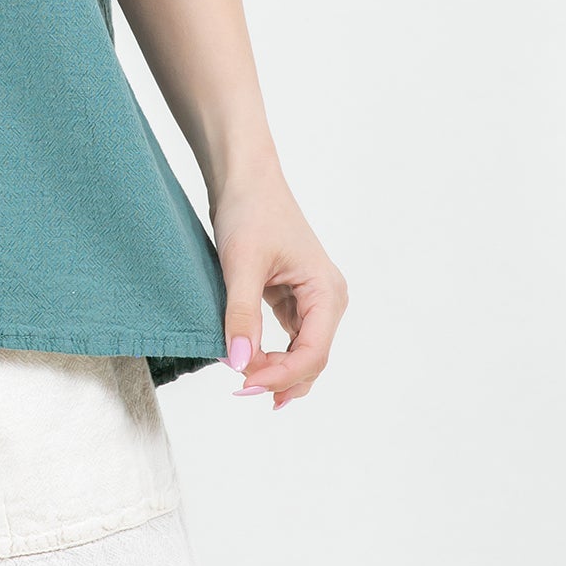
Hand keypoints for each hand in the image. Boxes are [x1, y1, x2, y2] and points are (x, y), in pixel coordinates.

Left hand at [209, 167, 347, 409]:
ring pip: (301, 352)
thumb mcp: (241, 263)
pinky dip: (272, 353)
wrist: (244, 177)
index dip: (281, 375)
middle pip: (311, 359)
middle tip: (240, 388)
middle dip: (280, 378)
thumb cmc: (250, 210)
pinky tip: (251, 364)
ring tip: (244, 382)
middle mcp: (327, 299)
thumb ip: (241, 315)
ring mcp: (312, 300)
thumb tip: (239, 364)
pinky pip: (289, 338)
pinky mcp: (293, 297)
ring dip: (277, 370)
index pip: (313, 353)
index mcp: (327, 292)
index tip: (244, 382)